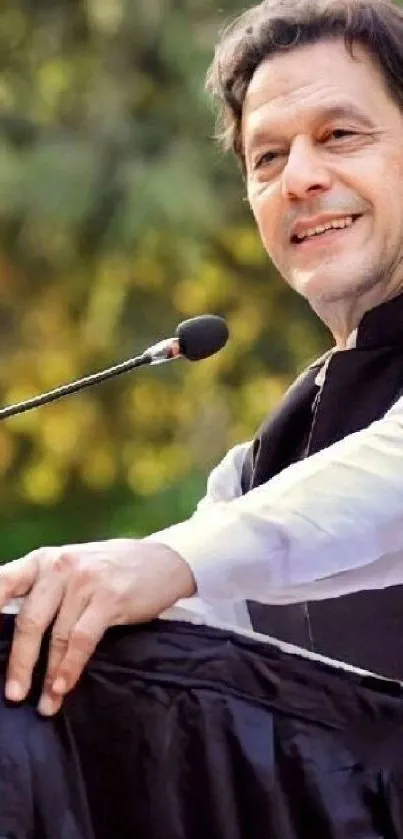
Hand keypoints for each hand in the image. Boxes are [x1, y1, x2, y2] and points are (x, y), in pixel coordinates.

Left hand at [0, 539, 195, 715]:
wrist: (162, 561)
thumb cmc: (109, 570)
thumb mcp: (70, 568)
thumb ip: (42, 591)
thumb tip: (15, 638)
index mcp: (42, 559)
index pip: (2, 582)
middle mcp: (60, 565)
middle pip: (29, 620)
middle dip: (18, 663)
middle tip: (13, 695)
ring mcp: (86, 580)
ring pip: (56, 636)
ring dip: (47, 676)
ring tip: (44, 704)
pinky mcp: (110, 597)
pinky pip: (81, 640)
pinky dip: (70, 668)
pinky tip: (63, 687)